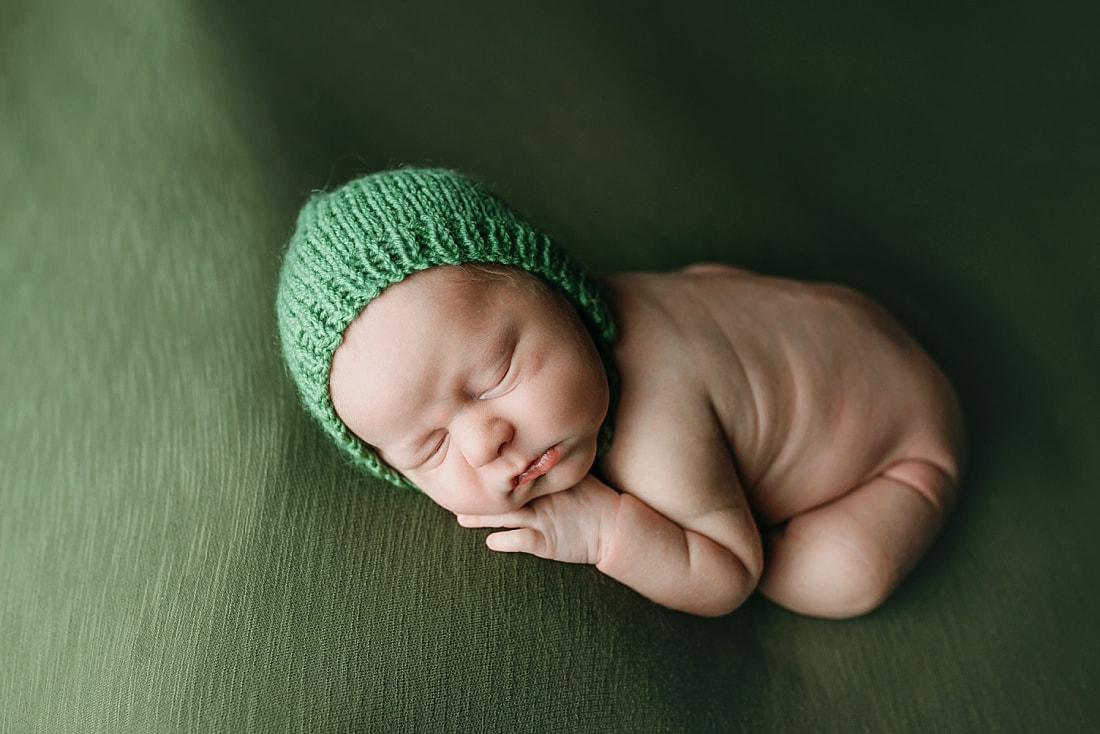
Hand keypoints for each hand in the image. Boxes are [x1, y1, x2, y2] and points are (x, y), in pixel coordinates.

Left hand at [455, 474, 620, 564]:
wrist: (616, 527)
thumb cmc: (594, 500)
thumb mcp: (573, 475)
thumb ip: (551, 464)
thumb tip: (530, 449)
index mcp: (546, 477)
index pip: (514, 469)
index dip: (493, 468)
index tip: (471, 464)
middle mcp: (541, 496)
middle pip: (504, 492)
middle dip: (480, 493)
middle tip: (455, 491)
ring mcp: (542, 519)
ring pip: (505, 516)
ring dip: (482, 519)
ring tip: (461, 519)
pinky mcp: (544, 541)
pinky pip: (518, 540)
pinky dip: (502, 541)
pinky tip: (491, 542)